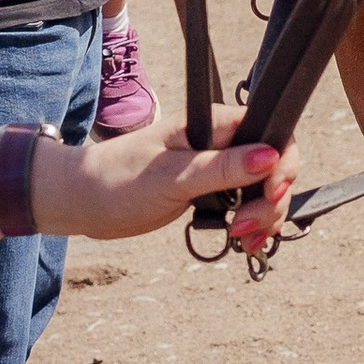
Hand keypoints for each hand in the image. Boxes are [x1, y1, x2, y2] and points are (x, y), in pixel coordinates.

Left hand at [48, 111, 297, 253]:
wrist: (82, 201)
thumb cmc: (117, 180)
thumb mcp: (171, 177)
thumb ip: (221, 167)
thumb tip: (270, 156)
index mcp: (214, 123)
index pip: (272, 132)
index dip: (281, 165)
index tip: (269, 196)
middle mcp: (221, 140)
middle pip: (275, 164)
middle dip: (271, 199)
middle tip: (246, 228)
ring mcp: (218, 166)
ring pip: (264, 187)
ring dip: (264, 216)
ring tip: (244, 241)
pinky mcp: (211, 190)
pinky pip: (247, 203)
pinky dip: (252, 223)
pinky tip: (243, 241)